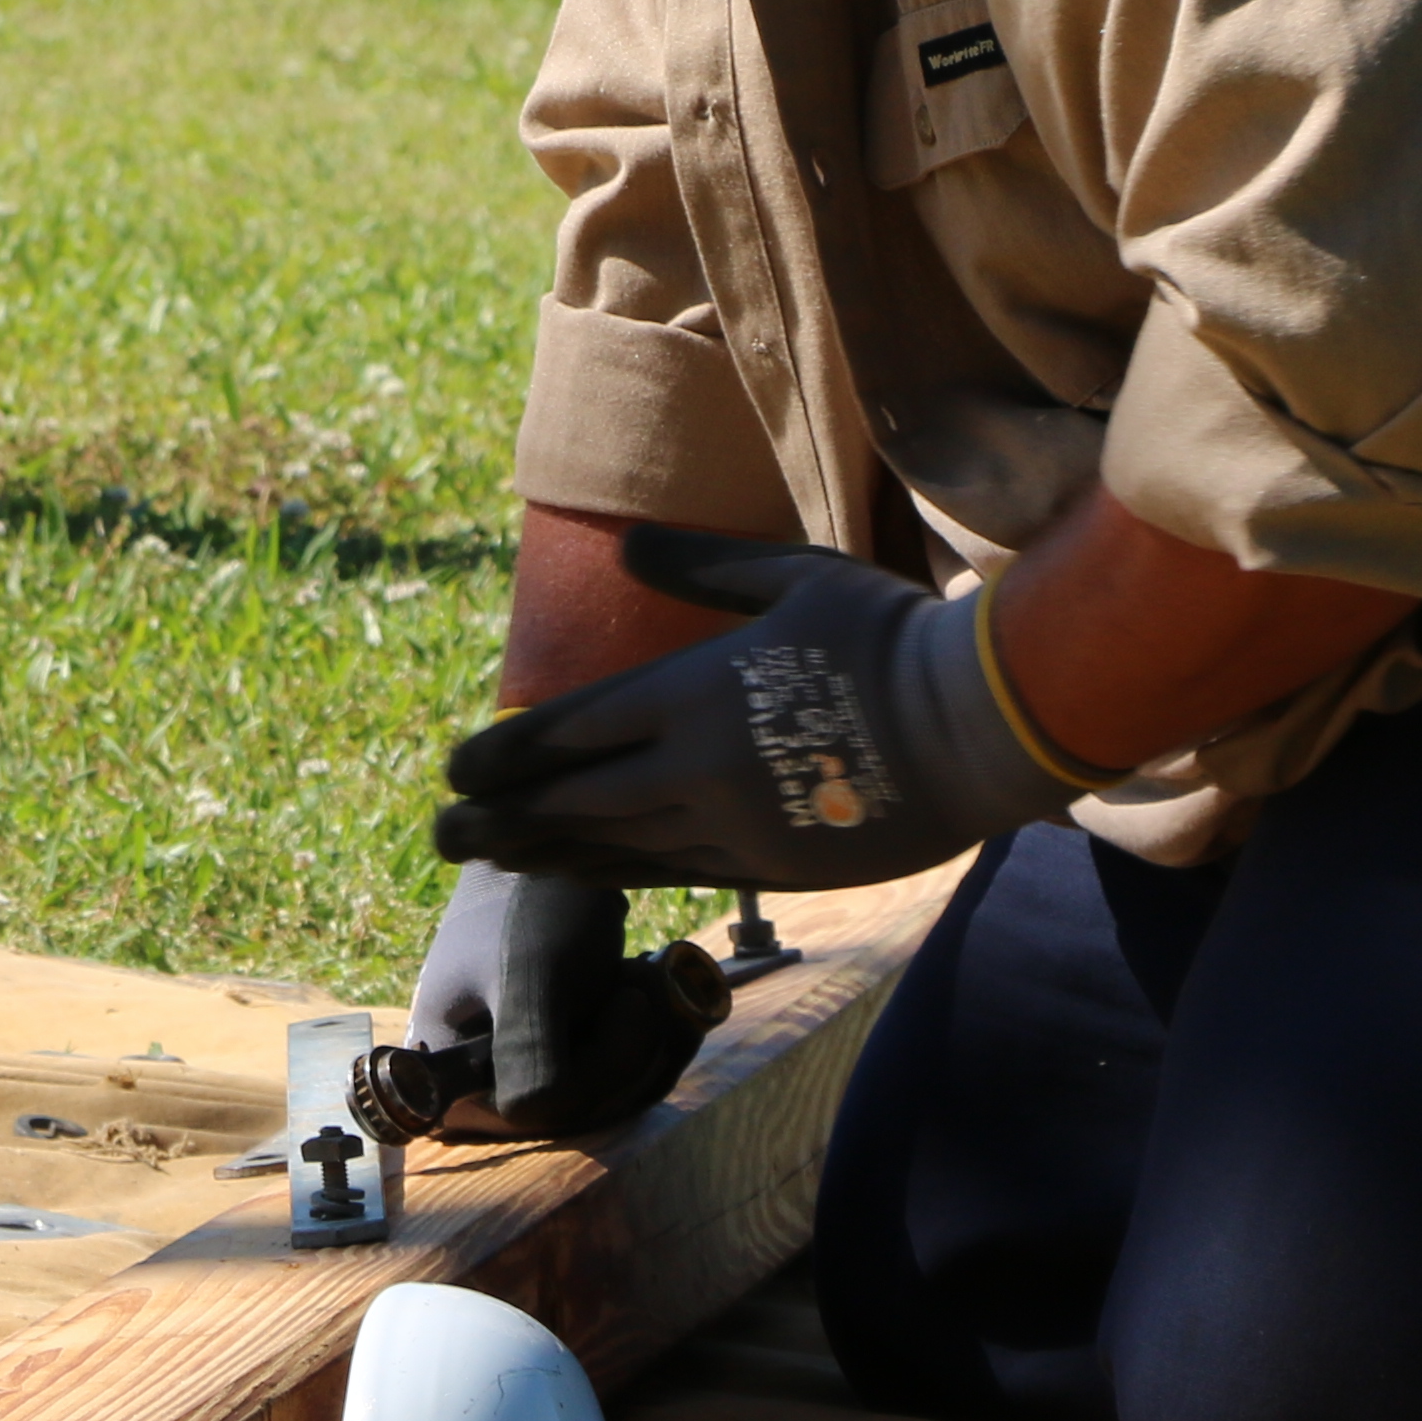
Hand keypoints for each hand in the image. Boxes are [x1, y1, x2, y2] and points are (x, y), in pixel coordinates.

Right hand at [398, 861, 724, 1140]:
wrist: (556, 850)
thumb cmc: (531, 901)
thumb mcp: (530, 974)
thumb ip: (529, 1053)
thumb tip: (526, 1118)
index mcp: (446, 1060)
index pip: (531, 1112)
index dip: (594, 1074)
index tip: (629, 1001)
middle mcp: (478, 1075)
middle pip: (579, 1110)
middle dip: (638, 1053)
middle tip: (654, 983)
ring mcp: (524, 1062)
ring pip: (610, 1094)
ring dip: (657, 1042)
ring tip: (661, 976)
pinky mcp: (564, 1048)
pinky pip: (622, 1071)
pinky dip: (658, 1035)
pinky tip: (667, 988)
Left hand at [435, 527, 1071, 890]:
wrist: (979, 725)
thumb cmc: (885, 635)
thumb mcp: (789, 576)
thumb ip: (699, 567)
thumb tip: (623, 543)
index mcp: (690, 693)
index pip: (570, 731)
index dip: (506, 754)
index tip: (455, 771)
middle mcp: (696, 768)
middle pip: (573, 801)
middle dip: (501, 820)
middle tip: (442, 835)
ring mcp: (734, 826)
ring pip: (613, 850)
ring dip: (545, 855)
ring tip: (491, 863)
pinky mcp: (772, 866)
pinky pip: (672, 875)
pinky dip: (616, 876)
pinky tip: (583, 877)